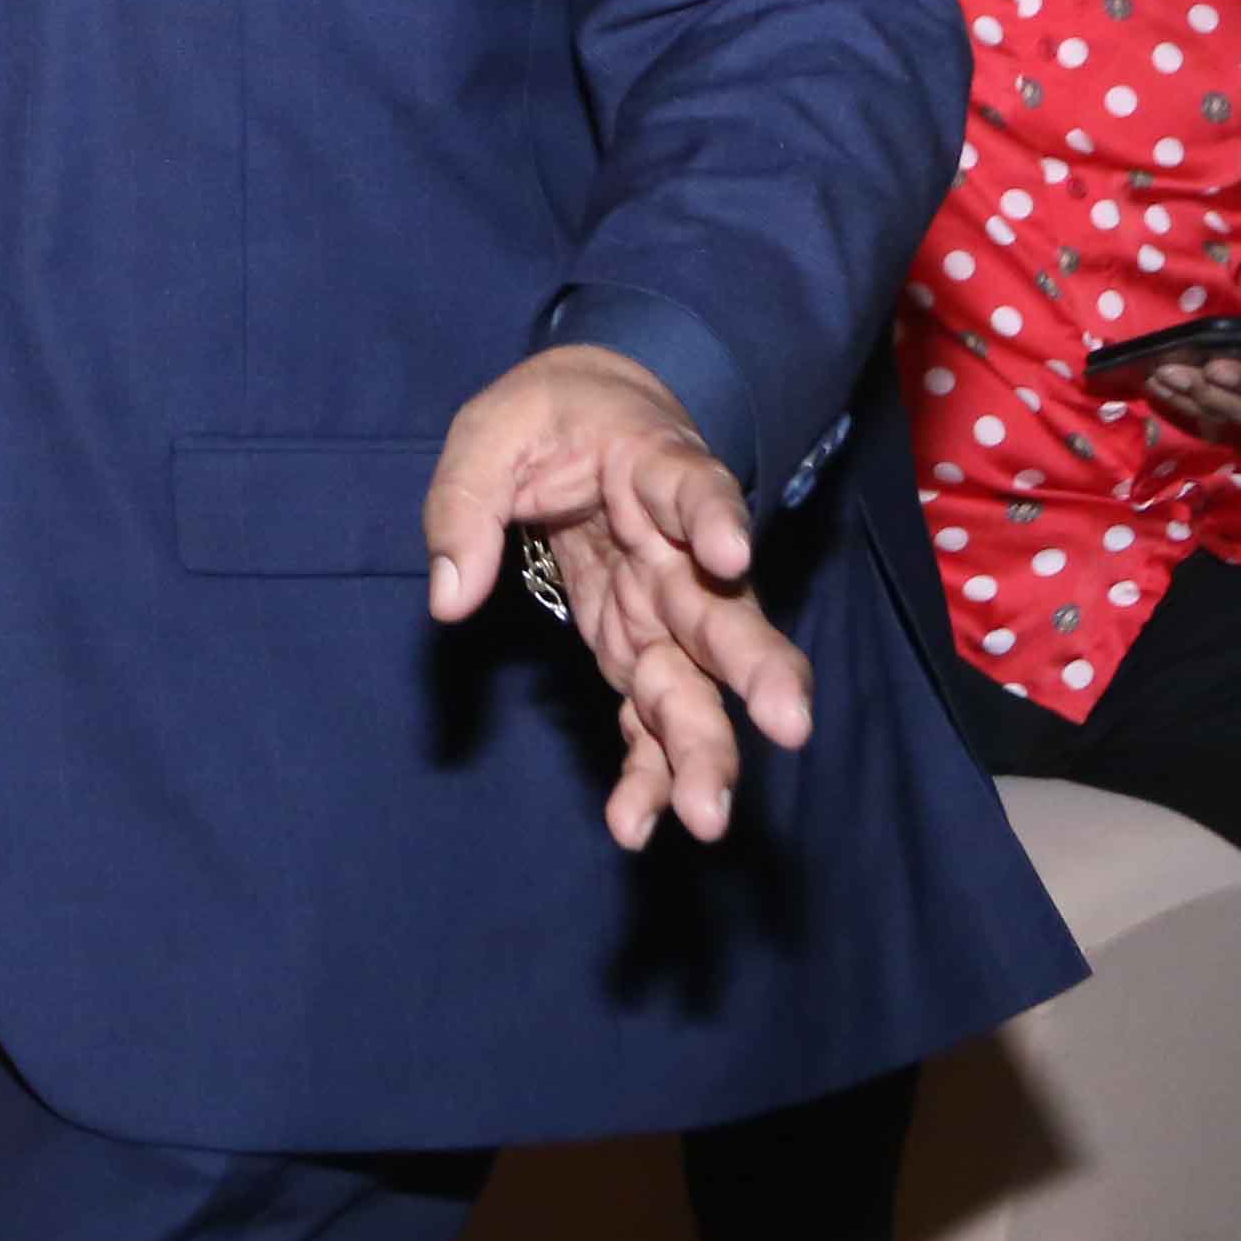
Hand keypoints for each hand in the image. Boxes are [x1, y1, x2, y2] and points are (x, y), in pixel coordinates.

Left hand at [425, 342, 810, 849]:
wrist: (588, 422)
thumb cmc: (549, 419)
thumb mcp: (491, 433)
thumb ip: (466, 503)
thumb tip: (450, 597)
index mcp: (652, 471)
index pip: (693, 490)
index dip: (715, 519)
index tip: (727, 553)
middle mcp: (678, 555)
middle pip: (723, 613)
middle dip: (756, 671)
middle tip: (789, 723)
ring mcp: (665, 611)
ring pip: (698, 683)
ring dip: (706, 749)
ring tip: (706, 816)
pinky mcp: (638, 650)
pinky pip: (650, 715)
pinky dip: (648, 768)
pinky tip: (637, 821)